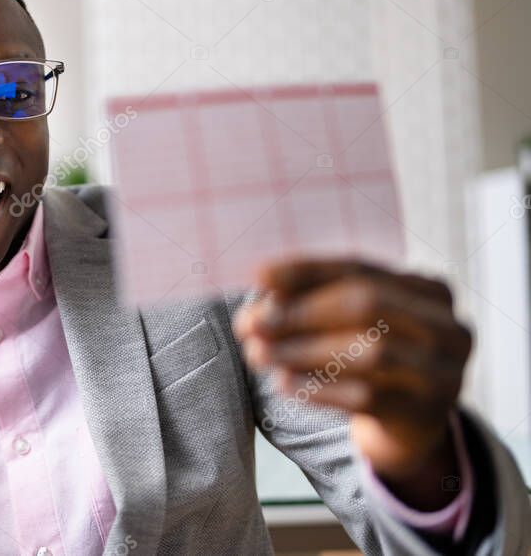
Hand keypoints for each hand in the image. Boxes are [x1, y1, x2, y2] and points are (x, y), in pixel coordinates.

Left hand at [233, 259, 471, 509]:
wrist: (411, 426)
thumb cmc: (374, 358)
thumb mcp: (355, 324)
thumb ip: (317, 300)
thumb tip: (263, 285)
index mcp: (429, 290)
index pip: (359, 268)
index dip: (306, 271)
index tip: (258, 276)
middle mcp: (446, 326)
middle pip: (366, 305)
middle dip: (299, 313)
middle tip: (249, 324)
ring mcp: (442, 372)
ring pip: (367, 352)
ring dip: (302, 352)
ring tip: (257, 355)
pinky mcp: (427, 412)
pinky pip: (366, 398)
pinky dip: (319, 388)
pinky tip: (283, 384)